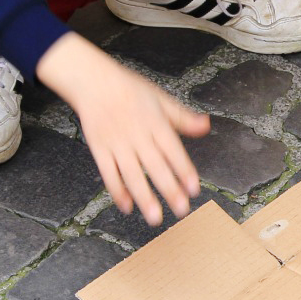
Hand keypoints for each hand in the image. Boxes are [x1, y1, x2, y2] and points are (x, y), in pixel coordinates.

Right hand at [35, 33, 209, 223]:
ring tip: (155, 217)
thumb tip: (206, 126)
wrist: (94, 82)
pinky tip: (127, 206)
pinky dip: (117, 191)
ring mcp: (117, 143)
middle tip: (181, 210)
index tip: (194, 188)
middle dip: (169, 190)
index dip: (184, 170)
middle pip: (155, 166)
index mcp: (155, 123)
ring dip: (144, 197)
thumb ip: (183, 117)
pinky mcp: (99, 149)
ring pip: (132, 174)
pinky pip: (109, 173)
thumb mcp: (161, 99)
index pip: (173, 150)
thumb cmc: (130, 90)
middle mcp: (137, 135)